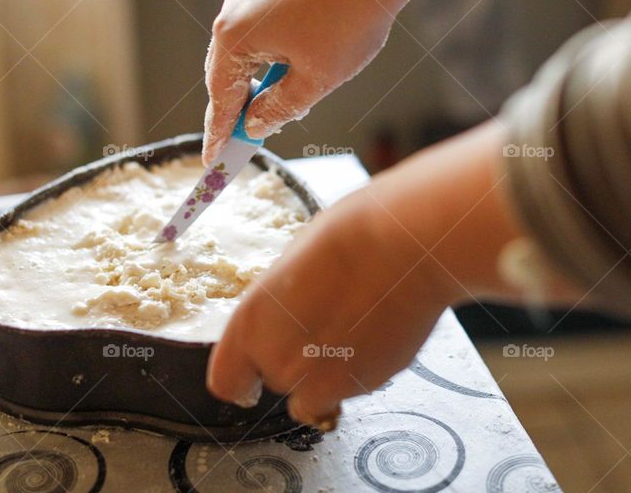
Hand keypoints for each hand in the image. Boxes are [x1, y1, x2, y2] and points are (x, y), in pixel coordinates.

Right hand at [201, 0, 416, 164]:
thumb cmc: (348, 19)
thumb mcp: (315, 81)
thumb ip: (279, 108)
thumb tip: (255, 123)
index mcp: (234, 38)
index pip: (220, 99)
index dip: (219, 135)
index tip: (214, 162)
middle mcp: (234, 11)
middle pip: (226, 73)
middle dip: (236, 108)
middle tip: (243, 141)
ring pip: (247, 50)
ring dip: (256, 81)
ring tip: (272, 107)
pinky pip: (262, 29)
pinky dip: (270, 56)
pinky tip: (292, 68)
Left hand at [205, 187, 454, 426]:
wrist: (403, 247)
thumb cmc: (349, 237)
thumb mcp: (292, 263)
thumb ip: (279, 305)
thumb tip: (289, 314)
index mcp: (251, 324)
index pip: (227, 381)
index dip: (244, 375)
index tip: (255, 370)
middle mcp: (278, 361)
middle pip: (276, 380)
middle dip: (295, 359)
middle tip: (323, 322)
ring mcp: (321, 380)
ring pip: (313, 394)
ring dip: (326, 372)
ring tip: (352, 329)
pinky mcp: (362, 386)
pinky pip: (350, 389)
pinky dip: (359, 371)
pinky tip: (374, 332)